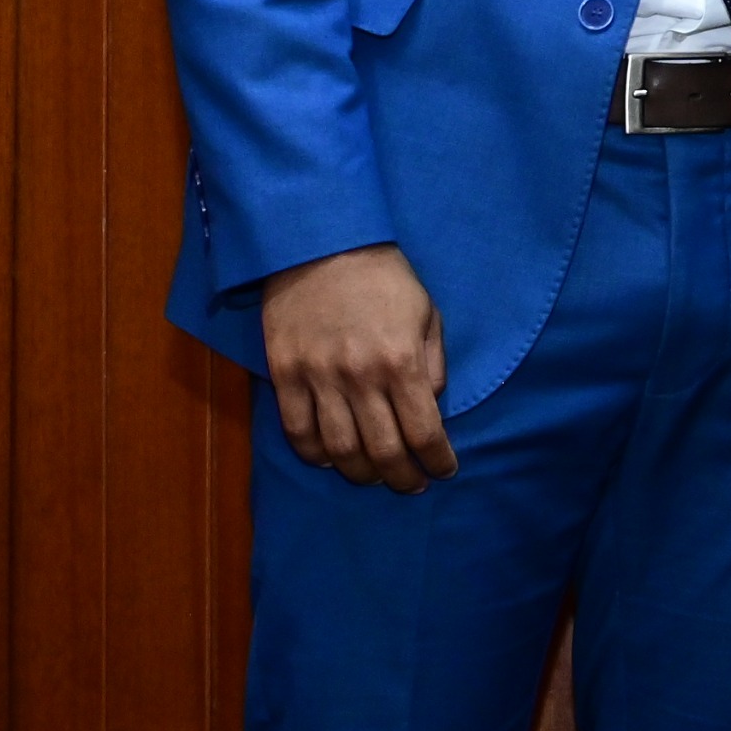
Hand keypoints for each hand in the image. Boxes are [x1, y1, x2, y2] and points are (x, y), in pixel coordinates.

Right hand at [260, 242, 459, 490]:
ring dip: (360, 473)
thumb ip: (433, 364)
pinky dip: (314, 454)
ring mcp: (318, 378)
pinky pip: (296, 430)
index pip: (424, 431)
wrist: (322, 246)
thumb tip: (432, 406)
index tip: (445, 471)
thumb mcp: (428, 314)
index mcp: (402, 362)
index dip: (437, 460)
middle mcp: (360, 377)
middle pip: (382, 450)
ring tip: (374, 477)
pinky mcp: (285, 374)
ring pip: (338, 449)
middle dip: (402, 478)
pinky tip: (330, 460)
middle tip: (412, 485)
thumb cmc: (385, 279)